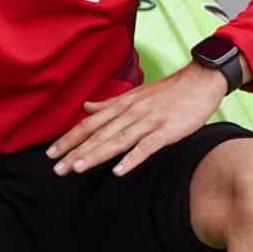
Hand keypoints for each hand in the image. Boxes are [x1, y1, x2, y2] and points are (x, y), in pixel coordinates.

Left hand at [48, 64, 227, 177]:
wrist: (201, 80)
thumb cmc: (170, 91)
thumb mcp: (136, 95)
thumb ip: (110, 104)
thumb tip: (86, 107)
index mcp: (123, 105)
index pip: (90, 124)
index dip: (70, 138)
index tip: (51, 153)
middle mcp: (131, 112)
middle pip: (99, 134)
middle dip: (76, 151)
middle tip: (57, 168)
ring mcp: (149, 121)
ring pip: (117, 140)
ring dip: (96, 154)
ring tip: (77, 168)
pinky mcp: (167, 130)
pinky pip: (147, 146)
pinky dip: (132, 159)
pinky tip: (119, 171)